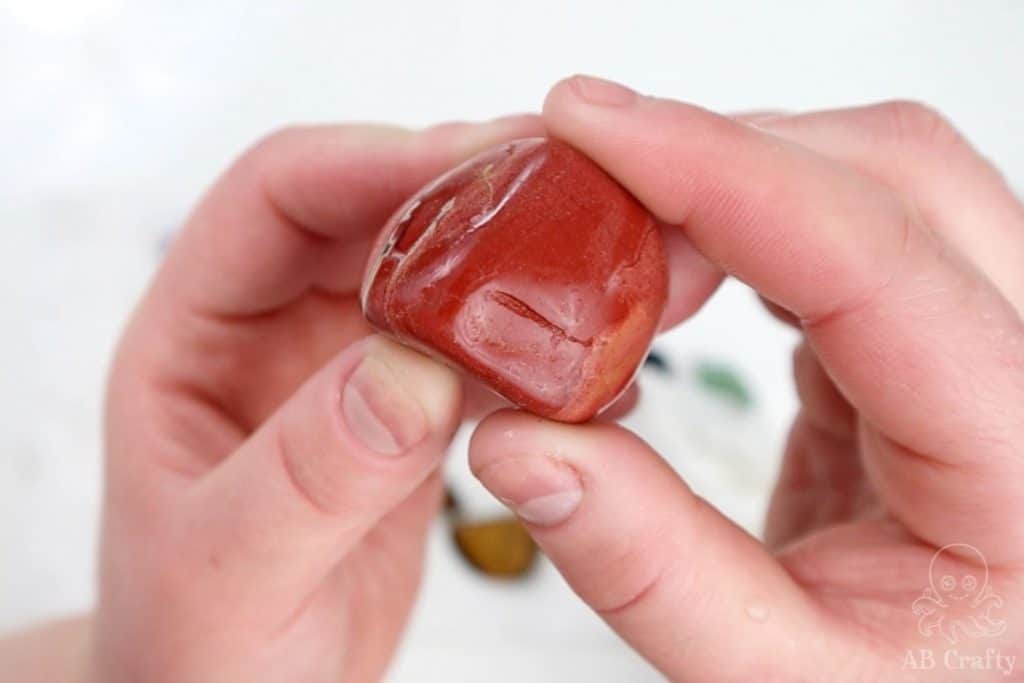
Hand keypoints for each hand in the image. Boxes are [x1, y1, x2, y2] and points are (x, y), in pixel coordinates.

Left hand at [89, 115, 540, 681]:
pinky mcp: (409, 420)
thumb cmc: (191, 649)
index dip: (376, 161)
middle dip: (471, 197)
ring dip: (518, 273)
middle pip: (377, 217)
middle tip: (572, 194)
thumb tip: (411, 373)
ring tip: (604, 274)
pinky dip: (538, 358)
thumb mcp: (227, 573)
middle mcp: (276, 335)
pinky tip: (591, 376)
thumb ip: (309, 475)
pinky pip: (479, 360)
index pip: (278, 196)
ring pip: (441, 283)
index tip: (477, 161)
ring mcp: (348, 374)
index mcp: (196, 337)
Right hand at [469, 77, 1023, 680]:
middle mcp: (1023, 374)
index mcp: (1017, 460)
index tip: (593, 127)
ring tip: (616, 255)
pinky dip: (743, 227)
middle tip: (582, 199)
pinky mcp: (923, 347)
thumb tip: (523, 446)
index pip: (873, 257)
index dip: (719, 172)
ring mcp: (978, 347)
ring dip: (729, 184)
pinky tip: (677, 275)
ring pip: (871, 182)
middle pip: (893, 174)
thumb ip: (648, 567)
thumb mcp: (777, 676)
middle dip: (719, 159)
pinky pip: (842, 237)